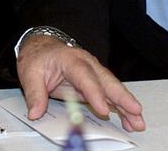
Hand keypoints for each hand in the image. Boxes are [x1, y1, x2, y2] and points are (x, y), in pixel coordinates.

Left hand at [16, 35, 144, 131]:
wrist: (42, 47)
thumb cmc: (38, 58)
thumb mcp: (30, 72)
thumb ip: (34, 93)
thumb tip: (36, 112)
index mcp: (71, 59)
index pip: (85, 76)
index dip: (95, 93)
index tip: (103, 110)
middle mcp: (87, 64)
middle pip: (107, 81)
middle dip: (122, 97)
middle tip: (135, 112)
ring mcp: (93, 73)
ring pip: (112, 89)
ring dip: (126, 105)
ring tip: (138, 121)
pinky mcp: (94, 84)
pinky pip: (110, 95)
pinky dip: (121, 107)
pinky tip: (129, 119)